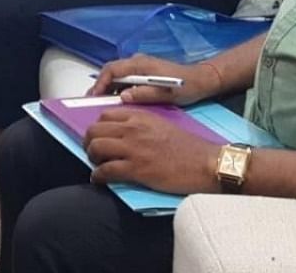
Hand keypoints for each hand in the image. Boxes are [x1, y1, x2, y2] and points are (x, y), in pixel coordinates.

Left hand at [85, 108, 220, 194]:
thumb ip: (140, 125)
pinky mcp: (137, 169)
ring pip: (96, 148)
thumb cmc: (189, 147)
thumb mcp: (161, 126)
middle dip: (89, 142)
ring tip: (97, 164)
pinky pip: (106, 170)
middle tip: (93, 151)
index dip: (98, 127)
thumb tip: (123, 133)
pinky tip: (99, 179)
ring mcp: (133, 149)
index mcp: (140, 117)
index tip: (99, 136)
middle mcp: (133, 129)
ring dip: (91, 157)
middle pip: (94, 130)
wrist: (206, 163)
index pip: (105, 115)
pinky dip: (98, 176)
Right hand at [88, 54, 220, 105]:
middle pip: (111, 71)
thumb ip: (145, 94)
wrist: (202, 80)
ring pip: (116, 75)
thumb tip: (124, 97)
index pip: (112, 69)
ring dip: (107, 87)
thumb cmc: (187, 86)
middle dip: (99, 86)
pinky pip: (123, 78)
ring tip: (101, 103)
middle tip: (91, 102)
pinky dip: (116, 88)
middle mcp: (138, 62)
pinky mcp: (142, 72)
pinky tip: (116, 100)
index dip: (100, 83)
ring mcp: (139, 66)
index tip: (94, 97)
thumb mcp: (167, 93)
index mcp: (142, 65)